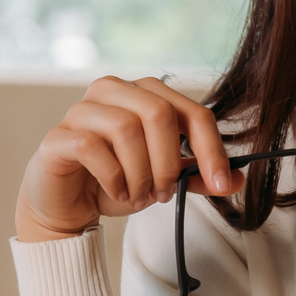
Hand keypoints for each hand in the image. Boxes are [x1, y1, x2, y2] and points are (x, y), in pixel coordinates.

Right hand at [16, 76, 239, 242]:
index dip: (211, 149)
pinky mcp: (58, 136)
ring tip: (139, 196)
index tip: (221, 184)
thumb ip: (197, 175)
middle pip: (159, 113)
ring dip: (140, 173)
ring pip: (126, 129)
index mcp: (144, 93)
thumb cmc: (116, 181)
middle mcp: (112, 91)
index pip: (191, 111)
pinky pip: (93, 147)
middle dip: (169, 162)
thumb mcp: (163, 179)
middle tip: (164, 193)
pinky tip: (118, 193)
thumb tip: (236, 180)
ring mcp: (81, 110)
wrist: (67, 204)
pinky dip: (114, 178)